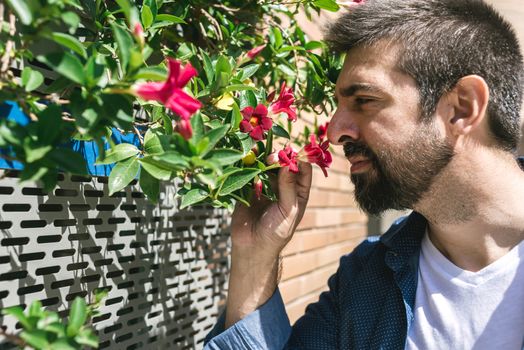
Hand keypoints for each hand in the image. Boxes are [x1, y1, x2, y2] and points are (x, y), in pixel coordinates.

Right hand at [225, 162, 311, 327]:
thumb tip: (289, 163)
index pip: (302, 169)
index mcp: (298, 192)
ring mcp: (264, 186)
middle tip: (272, 157)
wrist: (252, 247)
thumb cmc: (276, 232)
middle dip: (279, 157)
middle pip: (283, 164)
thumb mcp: (288, 210)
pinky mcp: (247, 188)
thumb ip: (289, 187)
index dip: (299, 158)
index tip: (292, 153)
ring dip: (262, 158)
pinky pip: (248, 172)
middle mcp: (282, 186)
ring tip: (258, 154)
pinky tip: (246, 159)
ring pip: (265, 165)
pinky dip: (247, 164)